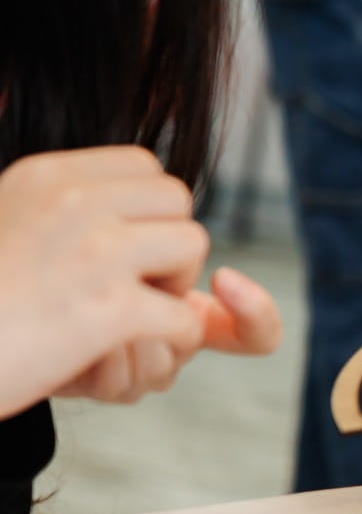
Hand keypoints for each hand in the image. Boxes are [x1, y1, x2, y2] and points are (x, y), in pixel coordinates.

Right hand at [0, 149, 278, 416]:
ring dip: (176, 282)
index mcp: (46, 177)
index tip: (127, 243)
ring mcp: (94, 255)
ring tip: (138, 310)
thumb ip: (52, 201)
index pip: (143, 166)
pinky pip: (183, 315)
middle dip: (170, 239)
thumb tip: (91, 178)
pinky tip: (138, 346)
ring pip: (191, 245)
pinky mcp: (108, 313)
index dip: (149, 208)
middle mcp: (73, 203)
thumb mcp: (2, 218)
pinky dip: (174, 335)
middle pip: (176, 199)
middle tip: (141, 279)